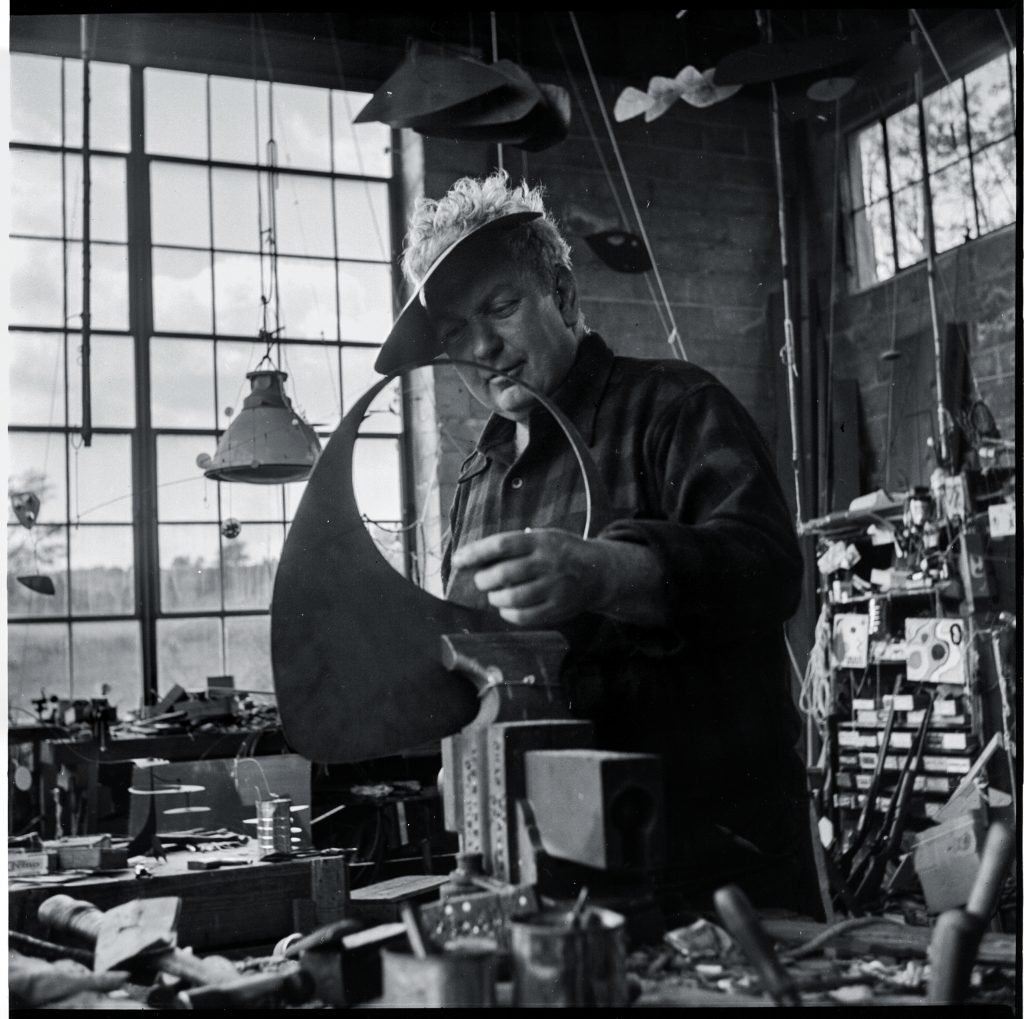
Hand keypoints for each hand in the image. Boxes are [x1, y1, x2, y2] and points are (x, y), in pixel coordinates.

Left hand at [451, 528, 605, 625]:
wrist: (598, 572)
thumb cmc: (561, 553)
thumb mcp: (543, 538)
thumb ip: (515, 547)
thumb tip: (476, 559)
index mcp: (541, 541)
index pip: (501, 545)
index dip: (476, 552)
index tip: (458, 559)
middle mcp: (548, 562)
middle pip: (504, 573)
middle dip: (484, 580)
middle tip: (481, 581)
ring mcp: (555, 586)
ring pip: (513, 597)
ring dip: (495, 598)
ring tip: (494, 595)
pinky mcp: (558, 607)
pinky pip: (525, 616)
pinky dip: (509, 614)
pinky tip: (507, 609)